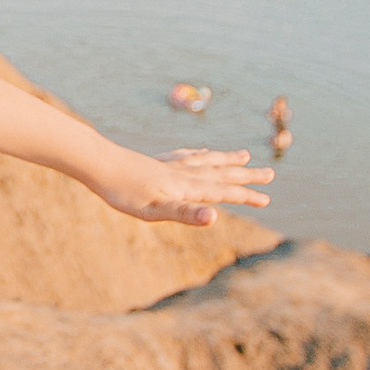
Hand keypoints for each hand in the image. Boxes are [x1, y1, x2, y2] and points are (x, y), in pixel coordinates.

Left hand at [89, 143, 275, 228]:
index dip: (246, 196)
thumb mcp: (155, 210)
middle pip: (221, 174)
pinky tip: (202, 152)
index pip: (223, 192)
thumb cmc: (124, 192)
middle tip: (269, 173)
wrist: (99, 164)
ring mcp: (170, 165)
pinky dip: (200, 153)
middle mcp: (183, 173)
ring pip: (207, 161)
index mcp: (186, 187)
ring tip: (244, 155)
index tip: (267, 199)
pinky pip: (187, 155)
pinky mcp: (157, 162)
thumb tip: (215, 217)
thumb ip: (186, 213)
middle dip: (245, 176)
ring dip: (227, 160)